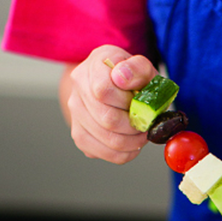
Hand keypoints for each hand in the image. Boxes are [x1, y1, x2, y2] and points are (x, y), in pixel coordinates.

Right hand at [60, 46, 159, 163]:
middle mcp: (78, 89)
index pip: (103, 91)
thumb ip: (137, 68)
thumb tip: (122, 77)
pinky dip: (126, 152)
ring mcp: (75, 114)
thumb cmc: (132, 78)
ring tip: (141, 131)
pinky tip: (131, 141)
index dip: (127, 101)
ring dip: (133, 141)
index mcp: (93, 66)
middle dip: (135, 124)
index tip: (139, 100)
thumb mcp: (142, 67)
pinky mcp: (81, 137)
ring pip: (108, 140)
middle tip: (146, 122)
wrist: (116, 87)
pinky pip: (106, 154)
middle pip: (107, 119)